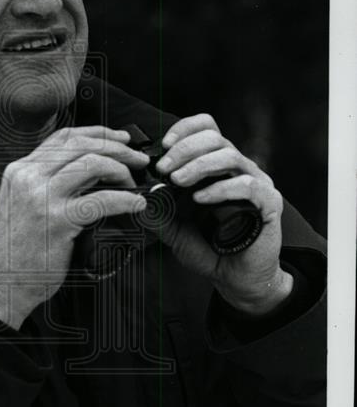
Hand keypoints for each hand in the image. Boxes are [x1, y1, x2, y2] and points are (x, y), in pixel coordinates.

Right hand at [0, 126, 147, 328]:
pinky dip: (125, 200)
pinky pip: (101, 200)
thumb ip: (44, 184)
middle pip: (81, 146)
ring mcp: (41, 197)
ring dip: (121, 170)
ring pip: (92, 164)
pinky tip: (135, 205)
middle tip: (138, 159)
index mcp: (20, 170)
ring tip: (134, 183)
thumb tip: (89, 172)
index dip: (97, 133)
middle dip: (117, 148)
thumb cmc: (15, 250)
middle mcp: (28, 177)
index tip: (119, 138)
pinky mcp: (57, 220)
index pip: (63, 137)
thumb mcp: (21, 204)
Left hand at [153, 114, 291, 314]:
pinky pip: (247, 184)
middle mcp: (239, 169)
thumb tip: (138, 195)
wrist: (235, 278)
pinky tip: (201, 199)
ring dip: (198, 165)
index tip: (164, 145)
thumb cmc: (209, 248)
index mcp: (218, 166)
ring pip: (229, 156)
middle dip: (184, 149)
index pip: (207, 128)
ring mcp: (256, 183)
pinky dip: (220, 188)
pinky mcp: (268, 202)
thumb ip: (158, 211)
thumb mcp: (174, 229)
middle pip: (214, 138)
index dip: (185, 129)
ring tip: (178, 181)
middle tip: (164, 169)